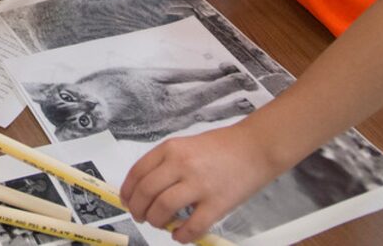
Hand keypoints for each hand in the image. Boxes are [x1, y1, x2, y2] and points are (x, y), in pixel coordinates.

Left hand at [121, 123, 275, 241]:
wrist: (255, 147)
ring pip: (163, 209)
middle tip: (141, 217)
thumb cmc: (221, 146)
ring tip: (160, 224)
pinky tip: (180, 235)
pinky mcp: (217, 203)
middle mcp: (180, 164)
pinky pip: (193, 226)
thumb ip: (166, 164)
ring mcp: (199, 184)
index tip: (126, 201)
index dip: (128, 191)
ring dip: (156, 221)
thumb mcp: (185, 146)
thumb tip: (145, 190)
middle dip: (138, 209)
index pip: (137, 173)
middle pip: (146, 192)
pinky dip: (181, 235)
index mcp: (170, 149)